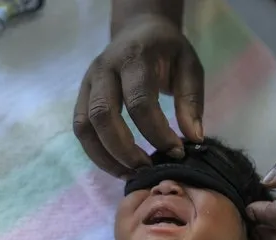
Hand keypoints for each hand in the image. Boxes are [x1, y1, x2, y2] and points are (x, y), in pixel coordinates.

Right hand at [73, 15, 204, 177]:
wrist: (138, 30)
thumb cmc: (167, 51)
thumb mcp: (189, 67)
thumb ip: (192, 102)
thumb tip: (194, 140)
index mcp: (134, 58)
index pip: (139, 102)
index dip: (157, 132)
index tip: (176, 152)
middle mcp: (104, 69)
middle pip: (103, 115)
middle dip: (125, 150)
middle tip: (148, 170)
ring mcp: (87, 83)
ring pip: (85, 127)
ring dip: (106, 157)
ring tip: (130, 174)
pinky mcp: (81, 97)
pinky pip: (81, 130)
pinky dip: (96, 153)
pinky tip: (118, 166)